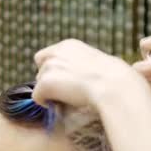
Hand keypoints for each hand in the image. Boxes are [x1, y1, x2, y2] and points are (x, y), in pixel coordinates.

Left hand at [33, 39, 149, 108]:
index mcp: (69, 45)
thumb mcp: (96, 63)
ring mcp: (50, 67)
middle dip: (50, 80)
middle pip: (40, 68)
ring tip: (69, 98)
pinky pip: (37, 97)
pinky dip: (45, 103)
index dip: (53, 70)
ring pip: (39, 83)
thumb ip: (80, 65)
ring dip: (50, 92)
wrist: (113, 85)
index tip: (64, 80)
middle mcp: (56, 52)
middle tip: (65, 91)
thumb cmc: (114, 78)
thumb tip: (74, 79)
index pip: (46, 55)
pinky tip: (61, 105)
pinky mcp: (46, 82)